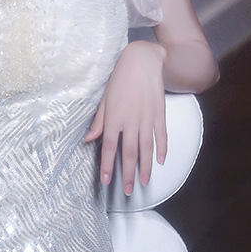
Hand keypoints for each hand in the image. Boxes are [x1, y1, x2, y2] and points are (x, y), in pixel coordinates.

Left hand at [84, 40, 167, 193]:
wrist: (142, 61)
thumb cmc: (119, 79)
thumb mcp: (104, 99)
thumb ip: (98, 121)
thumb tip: (88, 139)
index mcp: (114, 117)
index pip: (109, 147)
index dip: (107, 166)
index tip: (106, 181)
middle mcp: (131, 120)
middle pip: (130, 153)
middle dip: (128, 174)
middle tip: (128, 190)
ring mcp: (147, 118)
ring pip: (147, 148)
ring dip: (146, 167)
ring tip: (144, 181)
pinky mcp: (160, 113)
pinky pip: (161, 136)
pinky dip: (162, 149)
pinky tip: (160, 162)